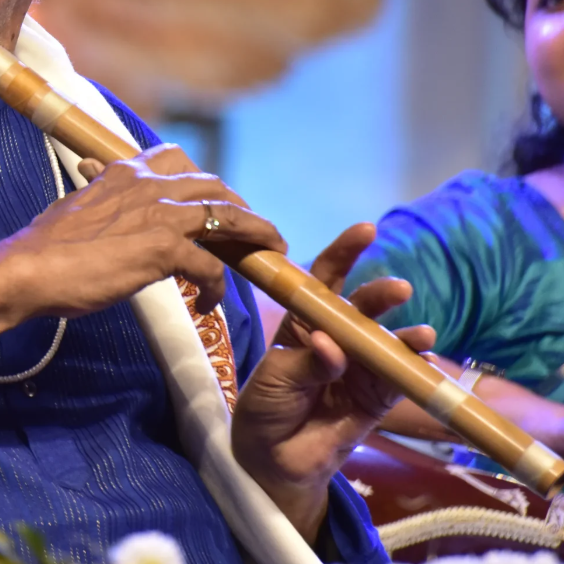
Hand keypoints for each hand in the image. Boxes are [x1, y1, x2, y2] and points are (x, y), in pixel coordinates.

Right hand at [0, 144, 287, 358]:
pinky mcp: (163, 248)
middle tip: (252, 231)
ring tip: (267, 253)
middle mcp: (146, 185)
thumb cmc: (45, 246)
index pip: (176, 160)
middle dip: (239, 206)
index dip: (202, 179)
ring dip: (254, 234)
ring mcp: (158, 214)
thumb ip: (97, 194)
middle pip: (213, 185)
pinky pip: (210, 266)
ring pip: (227, 215)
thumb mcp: (75, 207)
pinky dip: (216, 287)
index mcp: (123, 172)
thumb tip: (94, 181)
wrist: (27, 269)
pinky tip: (208, 304)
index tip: (212, 199)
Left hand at [231, 223, 436, 542]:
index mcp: (305, 322)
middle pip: (362, 308)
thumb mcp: (276, 379)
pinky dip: (412, 370)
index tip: (366, 231)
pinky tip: (423, 361)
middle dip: (380, 296)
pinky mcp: (377, 398)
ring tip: (420, 334)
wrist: (272, 458)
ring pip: (386, 343)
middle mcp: (337, 338)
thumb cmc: (266, 407)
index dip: (345, 253)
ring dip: (405, 337)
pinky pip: (399, 380)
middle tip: (397, 290)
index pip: (326, 280)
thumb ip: (308, 362)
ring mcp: (360, 367)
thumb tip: (332, 346)